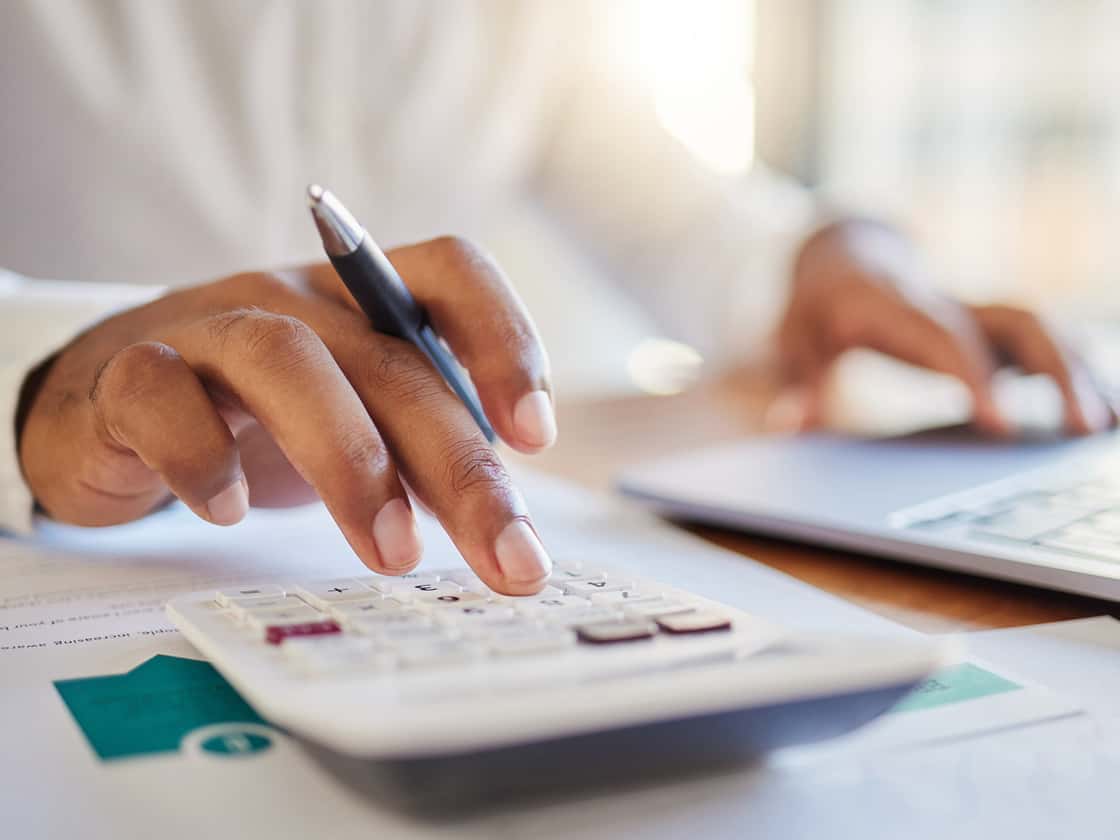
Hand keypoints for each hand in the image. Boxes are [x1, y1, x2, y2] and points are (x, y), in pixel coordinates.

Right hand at [17, 237, 557, 593]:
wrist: (110, 403)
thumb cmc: (259, 418)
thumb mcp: (358, 424)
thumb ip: (425, 455)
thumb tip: (508, 531)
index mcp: (365, 300)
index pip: (451, 273)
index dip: (504, 339)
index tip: (535, 438)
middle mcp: (295, 299)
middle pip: (390, 360)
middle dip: (459, 466)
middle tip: (506, 557)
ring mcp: (209, 327)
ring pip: (285, 360)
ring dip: (349, 460)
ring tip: (392, 551)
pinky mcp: (127, 373)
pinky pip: (160, 394)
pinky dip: (202, 455)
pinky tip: (229, 511)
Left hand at [774, 220, 1114, 434]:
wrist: (842, 255)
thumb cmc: (816, 306)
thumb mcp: (792, 339)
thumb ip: (797, 381)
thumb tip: (787, 426)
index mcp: (896, 305)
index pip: (946, 337)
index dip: (976, 376)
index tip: (1003, 425)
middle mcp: (946, 301)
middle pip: (1016, 321)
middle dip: (1056, 370)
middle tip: (1084, 429)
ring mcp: (973, 308)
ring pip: (1039, 326)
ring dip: (1079, 370)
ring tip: (1106, 427)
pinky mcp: (986, 323)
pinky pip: (1041, 337)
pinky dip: (1075, 367)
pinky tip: (1102, 409)